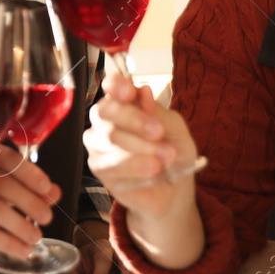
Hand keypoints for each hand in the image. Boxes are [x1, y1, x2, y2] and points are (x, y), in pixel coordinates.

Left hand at [64, 219, 140, 273]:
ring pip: (138, 266)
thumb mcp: (75, 265)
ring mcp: (130, 258)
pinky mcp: (137, 267)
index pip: (102, 259)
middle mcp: (118, 251)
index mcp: (101, 247)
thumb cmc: (85, 262)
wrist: (94, 256)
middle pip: (124, 261)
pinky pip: (144, 272)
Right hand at [84, 72, 199, 218]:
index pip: (111, 85)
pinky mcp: (98, 167)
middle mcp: (105, 119)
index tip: (130, 91)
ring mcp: (98, 143)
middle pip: (105, 110)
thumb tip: (143, 92)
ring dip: (141, 147)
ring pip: (110, 137)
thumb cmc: (173, 153)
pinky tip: (152, 168)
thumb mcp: (176, 130)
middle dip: (134, 120)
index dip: (116, 85)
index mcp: (125, 103)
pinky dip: (134, 165)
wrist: (174, 188)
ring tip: (165, 157)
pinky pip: (110, 163)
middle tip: (159, 132)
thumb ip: (159, 113)